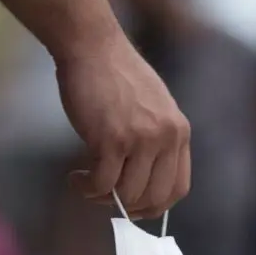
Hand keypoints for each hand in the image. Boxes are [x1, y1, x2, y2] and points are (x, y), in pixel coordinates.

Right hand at [57, 33, 190, 218]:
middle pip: (153, 199)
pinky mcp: (112, 139)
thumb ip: (156, 142)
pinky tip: (76, 177)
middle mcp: (166, 137)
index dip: (154, 206)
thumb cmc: (115, 76)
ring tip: (85, 184)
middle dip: (127, 208)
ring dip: (101, 197)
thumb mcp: (152, 108)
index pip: (178, 189)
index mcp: (179, 131)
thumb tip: (142, 187)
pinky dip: (86, 187)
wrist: (92, 46)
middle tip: (104, 198)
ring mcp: (141, 139)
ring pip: (126, 195)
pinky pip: (102, 183)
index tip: (133, 206)